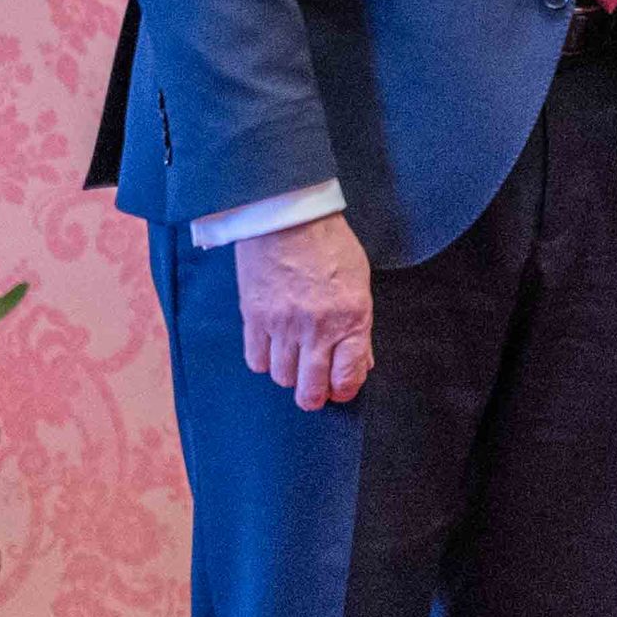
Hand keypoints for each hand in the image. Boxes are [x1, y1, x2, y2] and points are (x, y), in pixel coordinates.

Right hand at [235, 216, 374, 411]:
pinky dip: (264, 362)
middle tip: (315, 394)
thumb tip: (362, 361)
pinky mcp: (254, 319)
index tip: (341, 391)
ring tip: (294, 365)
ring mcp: (283, 326)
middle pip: (311, 387)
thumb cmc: (330, 246)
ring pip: (282, 377)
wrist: (288, 219)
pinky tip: (272, 351)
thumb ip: (359, 327)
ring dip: (290, 377)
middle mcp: (317, 329)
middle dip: (315, 398)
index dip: (345, 390)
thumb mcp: (360, 283)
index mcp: (351, 318)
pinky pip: (256, 360)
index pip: (348, 375)